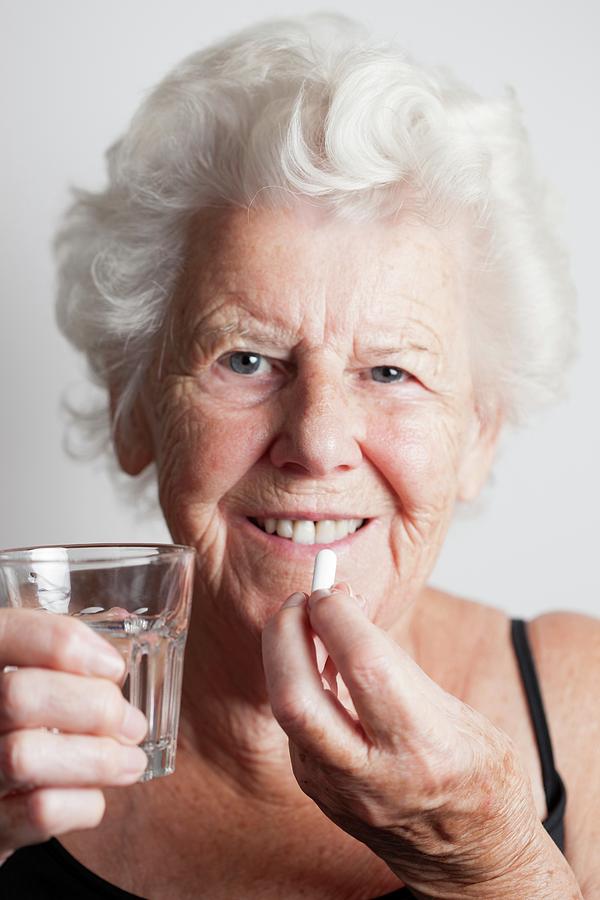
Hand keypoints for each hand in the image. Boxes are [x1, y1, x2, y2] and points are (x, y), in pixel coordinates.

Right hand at [0, 609, 147, 863]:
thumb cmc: (19, 725)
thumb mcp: (29, 676)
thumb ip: (59, 655)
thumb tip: (120, 630)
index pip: (7, 632)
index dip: (66, 644)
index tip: (113, 666)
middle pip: (19, 696)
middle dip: (92, 707)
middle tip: (132, 722)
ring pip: (24, 757)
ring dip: (97, 759)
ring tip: (131, 760)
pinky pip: (37, 813)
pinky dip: (82, 803)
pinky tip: (94, 795)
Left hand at [261, 585, 539, 894]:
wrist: (471, 858)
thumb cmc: (477, 774)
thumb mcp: (456, 711)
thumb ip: (395, 661)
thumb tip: (342, 604)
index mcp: (425, 750)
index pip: (365, 668)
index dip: (339, 618)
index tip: (332, 589)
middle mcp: (372, 777)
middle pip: (296, 700)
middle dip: (286, 637)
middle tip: (300, 602)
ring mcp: (336, 790)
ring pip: (287, 710)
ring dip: (287, 653)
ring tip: (311, 620)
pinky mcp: (315, 789)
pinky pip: (294, 723)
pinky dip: (297, 679)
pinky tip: (316, 658)